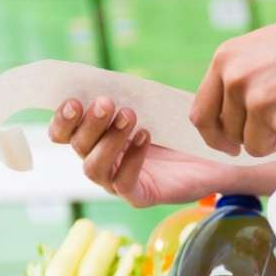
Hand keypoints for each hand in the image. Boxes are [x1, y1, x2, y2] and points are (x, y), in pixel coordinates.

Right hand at [48, 97, 246, 206]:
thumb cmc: (176, 129)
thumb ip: (125, 96)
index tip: (73, 100)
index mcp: (96, 139)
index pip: (63, 134)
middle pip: (77, 147)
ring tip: (130, 116)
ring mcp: (117, 183)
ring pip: (94, 167)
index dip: (62, 119)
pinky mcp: (138, 196)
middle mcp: (101, 162)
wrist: (213, 157)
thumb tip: (103, 79)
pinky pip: (123, 183)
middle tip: (106, 102)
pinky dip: (131, 159)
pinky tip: (145, 137)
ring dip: (108, 139)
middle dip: (89, 123)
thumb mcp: (149, 107)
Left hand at [190, 0, 275, 156]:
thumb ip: (240, 79)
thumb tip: (228, 123)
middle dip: (254, 136)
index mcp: (226, 59)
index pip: (201, 113)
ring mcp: (259, 102)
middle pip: (230, 135)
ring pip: (256, 147)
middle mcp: (235, 79)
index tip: (229, 145)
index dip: (215, 135)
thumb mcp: (263, 50)